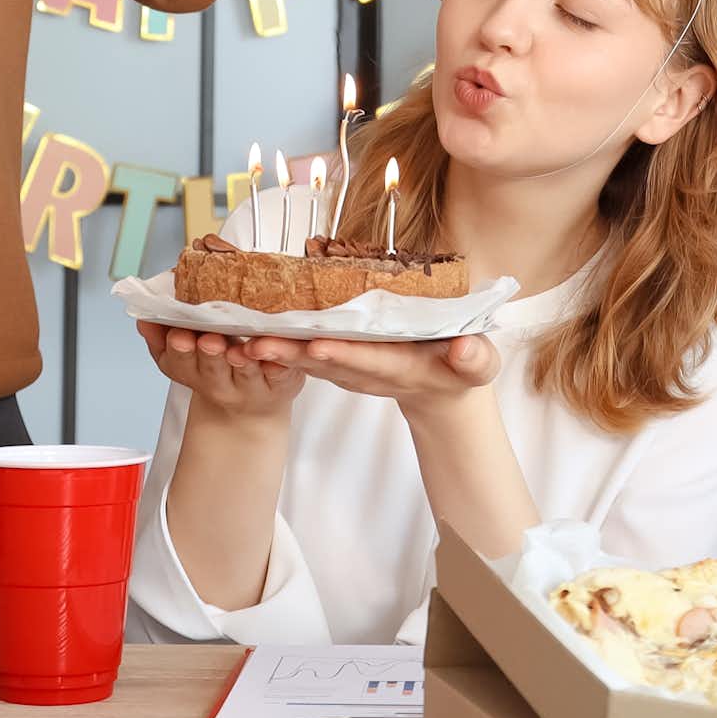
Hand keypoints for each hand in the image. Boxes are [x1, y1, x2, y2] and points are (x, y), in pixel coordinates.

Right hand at [139, 321, 301, 416]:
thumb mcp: (182, 358)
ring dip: (241, 361)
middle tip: (209, 340)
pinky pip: (280, 375)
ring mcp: (250, 386)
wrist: (250, 408)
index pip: (180, 362)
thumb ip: (160, 338)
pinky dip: (277, 366)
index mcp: (192, 371)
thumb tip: (143, 319)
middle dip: (209, 355)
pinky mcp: (280, 384)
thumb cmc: (216, 368)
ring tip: (238, 350)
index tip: (178, 334)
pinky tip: (275, 357)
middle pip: (212, 370)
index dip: (179, 350)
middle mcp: (220, 383)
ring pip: (245, 373)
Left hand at [243, 332, 501, 411]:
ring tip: (239, 339)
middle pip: (325, 361)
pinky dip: (280, 344)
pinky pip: (306, 351)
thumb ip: (473, 358)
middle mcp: (367, 369)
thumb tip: (465, 352)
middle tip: (253, 345)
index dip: (342, 353)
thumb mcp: (478, 365)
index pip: (367, 360)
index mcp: (400, 366)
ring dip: (275, 351)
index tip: (315, 346)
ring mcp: (351, 367)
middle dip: (290, 354)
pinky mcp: (341, 360)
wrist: (444, 388)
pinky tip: (251, 329)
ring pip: (308, 358)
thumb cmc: (463, 369)